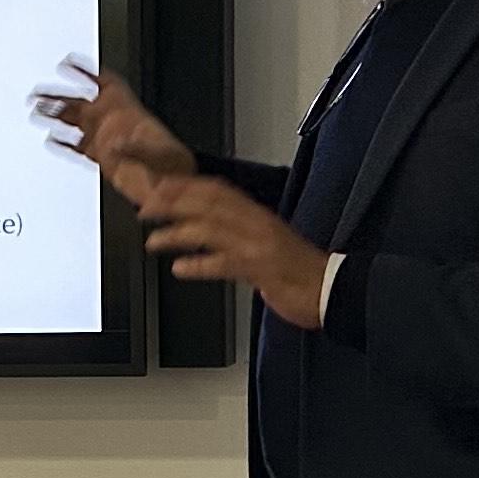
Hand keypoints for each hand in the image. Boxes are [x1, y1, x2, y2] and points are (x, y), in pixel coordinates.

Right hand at [30, 56, 192, 180]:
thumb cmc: (169, 164)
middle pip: (81, 102)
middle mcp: (113, 122)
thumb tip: (113, 148)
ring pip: (75, 122)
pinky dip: (64, 142)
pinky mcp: (102, 156)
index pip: (103, 83)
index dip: (86, 71)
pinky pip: (78, 146)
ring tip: (37, 109)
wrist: (170, 186)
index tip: (68, 62)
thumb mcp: (154, 153)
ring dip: (56, 115)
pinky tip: (51, 139)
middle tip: (39, 91)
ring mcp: (106, 138)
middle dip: (58, 95)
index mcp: (127, 112)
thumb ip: (131, 150)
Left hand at [124, 167, 330, 329]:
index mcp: (257, 217)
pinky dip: (199, 265)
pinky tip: (180, 269)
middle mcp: (257, 224)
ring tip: (153, 242)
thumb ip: (239, 241)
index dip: (185, 187)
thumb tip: (211, 243)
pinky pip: (225, 263)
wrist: (333, 291)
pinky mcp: (262, 269)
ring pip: (211, 229)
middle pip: (208, 203)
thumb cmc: (300, 274)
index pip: (217, 191)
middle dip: (173, 202)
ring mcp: (259, 245)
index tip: (158, 186)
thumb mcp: (266, 249)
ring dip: (177, 234)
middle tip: (145, 208)